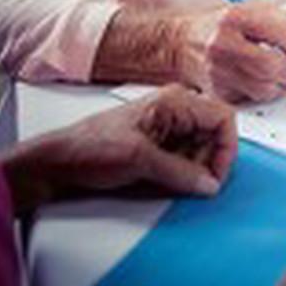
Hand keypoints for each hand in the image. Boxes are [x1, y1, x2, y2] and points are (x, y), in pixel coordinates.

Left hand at [1, 85, 237, 212]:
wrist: (59, 163)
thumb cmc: (89, 147)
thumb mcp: (139, 160)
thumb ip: (179, 172)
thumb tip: (209, 183)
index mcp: (174, 100)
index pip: (223, 118)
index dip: (226, 149)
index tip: (217, 176)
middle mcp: (175, 111)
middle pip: (214, 136)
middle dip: (208, 163)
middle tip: (195, 184)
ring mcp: (168, 129)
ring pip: (201, 151)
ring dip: (194, 171)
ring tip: (172, 182)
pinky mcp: (160, 147)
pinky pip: (185, 161)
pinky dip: (182, 176)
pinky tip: (164, 183)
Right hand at [177, 3, 285, 103]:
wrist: (182, 44)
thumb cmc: (223, 26)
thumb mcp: (250, 11)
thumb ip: (281, 22)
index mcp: (235, 17)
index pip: (277, 32)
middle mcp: (223, 44)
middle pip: (271, 66)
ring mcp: (217, 71)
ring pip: (264, 88)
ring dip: (284, 87)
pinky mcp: (217, 92)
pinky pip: (252, 99)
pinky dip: (267, 94)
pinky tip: (267, 83)